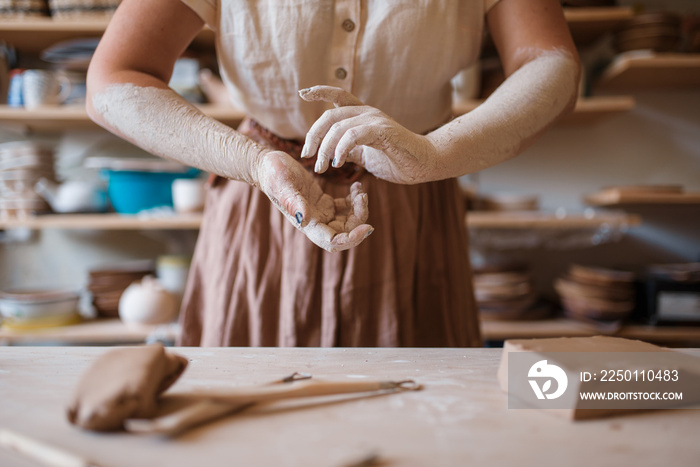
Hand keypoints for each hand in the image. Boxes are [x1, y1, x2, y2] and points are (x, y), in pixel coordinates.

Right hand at [255, 150, 372, 251]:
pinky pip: (345, 209)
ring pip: (348, 222)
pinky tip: (356, 186)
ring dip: (359, 209)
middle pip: (345, 233)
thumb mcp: (282, 183)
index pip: (333, 242)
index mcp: (307, 224)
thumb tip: (305, 220)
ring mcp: (320, 213)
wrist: (267, 165)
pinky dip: (355, 200)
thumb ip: (292, 201)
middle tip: (363, 196)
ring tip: (360, 190)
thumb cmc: (272, 173)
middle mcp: (315, 222)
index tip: (367, 227)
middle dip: (359, 219)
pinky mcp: (324, 203)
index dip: (351, 239)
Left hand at [299, 86, 437, 184]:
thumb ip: (350, 150)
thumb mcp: (366, 154)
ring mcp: (375, 120)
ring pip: (338, 127)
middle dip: (314, 136)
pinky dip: (341, 149)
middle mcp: (367, 113)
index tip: (302, 94)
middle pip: (330, 116)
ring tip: (321, 168)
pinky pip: (354, 136)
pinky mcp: (383, 131)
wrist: (424, 163)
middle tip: (307, 155)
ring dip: (324, 149)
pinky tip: (337, 163)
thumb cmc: (397, 159)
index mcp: (363, 115)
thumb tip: (331, 152)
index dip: (320, 92)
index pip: (338, 96)